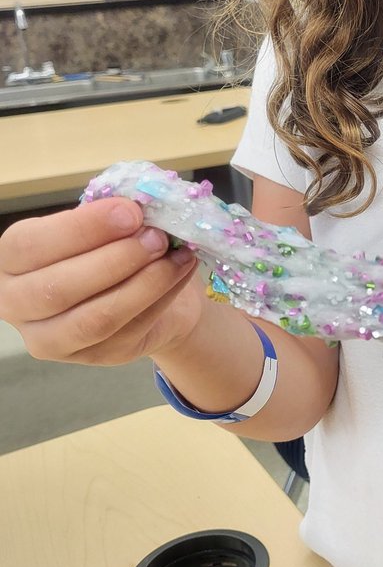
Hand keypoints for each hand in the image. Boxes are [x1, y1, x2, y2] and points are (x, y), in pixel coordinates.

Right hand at [0, 197, 201, 365]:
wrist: (144, 286)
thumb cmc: (112, 243)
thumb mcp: (103, 221)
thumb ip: (109, 214)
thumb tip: (135, 208)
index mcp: (10, 260)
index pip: (30, 246)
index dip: (82, 228)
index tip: (130, 211)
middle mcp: (18, 305)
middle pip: (57, 289)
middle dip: (116, 259)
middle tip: (158, 236)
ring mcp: (53, 339)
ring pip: (96, 319)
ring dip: (144, 283)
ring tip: (177, 254)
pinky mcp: (95, 357)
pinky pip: (130, 330)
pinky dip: (163, 297)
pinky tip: (182, 270)